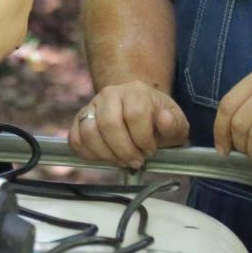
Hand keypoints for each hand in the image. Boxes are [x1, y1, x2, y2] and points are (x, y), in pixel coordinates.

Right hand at [69, 81, 188, 169]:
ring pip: (89, 131)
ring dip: (106, 154)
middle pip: (109, 124)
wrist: (139, 111)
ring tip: (120, 160)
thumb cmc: (158, 121)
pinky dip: (88, 153)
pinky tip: (104, 158)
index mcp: (136, 91)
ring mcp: (93, 105)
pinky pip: (75, 138)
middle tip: (135, 161)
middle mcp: (110, 93)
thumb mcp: (176, 123)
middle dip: (124, 150)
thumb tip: (164, 119)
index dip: (143, 139)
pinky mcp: (80, 118)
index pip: (135, 115)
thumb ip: (174, 124)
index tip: (150, 151)